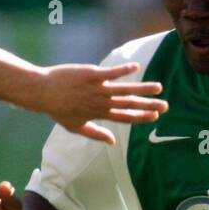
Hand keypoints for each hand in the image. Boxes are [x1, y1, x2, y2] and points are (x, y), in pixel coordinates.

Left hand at [32, 62, 166, 144]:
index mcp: (99, 114)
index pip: (125, 117)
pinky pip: (111, 72)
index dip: (141, 117)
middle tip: (165, 106)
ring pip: (124, 89)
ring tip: (158, 87)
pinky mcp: (92, 74)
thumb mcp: (76, 127)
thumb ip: (96, 134)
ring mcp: (97, 88)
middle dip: (148, 106)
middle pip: (129, 104)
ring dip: (142, 88)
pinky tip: (137, 67)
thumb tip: (112, 142)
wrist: (43, 92)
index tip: (155, 117)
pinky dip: (124, 70)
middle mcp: (101, 102)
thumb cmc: (59, 109)